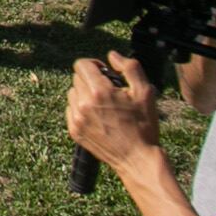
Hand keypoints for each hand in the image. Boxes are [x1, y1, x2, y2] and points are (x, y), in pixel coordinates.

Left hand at [65, 52, 161, 172]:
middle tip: (109, 91)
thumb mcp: (145, 92)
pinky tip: (98, 116)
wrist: (137, 159)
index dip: (94, 65)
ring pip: (73, 93)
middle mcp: (83, 103)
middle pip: (77, 78)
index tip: (105, 73)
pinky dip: (81, 109)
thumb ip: (130, 68)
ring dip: (85, 94)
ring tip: (104, 105)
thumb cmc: (144, 126)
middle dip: (91, 80)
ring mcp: (76, 118)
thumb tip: (112, 56)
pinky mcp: (74, 131)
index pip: (81, 64)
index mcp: (99, 91)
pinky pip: (70, 110)